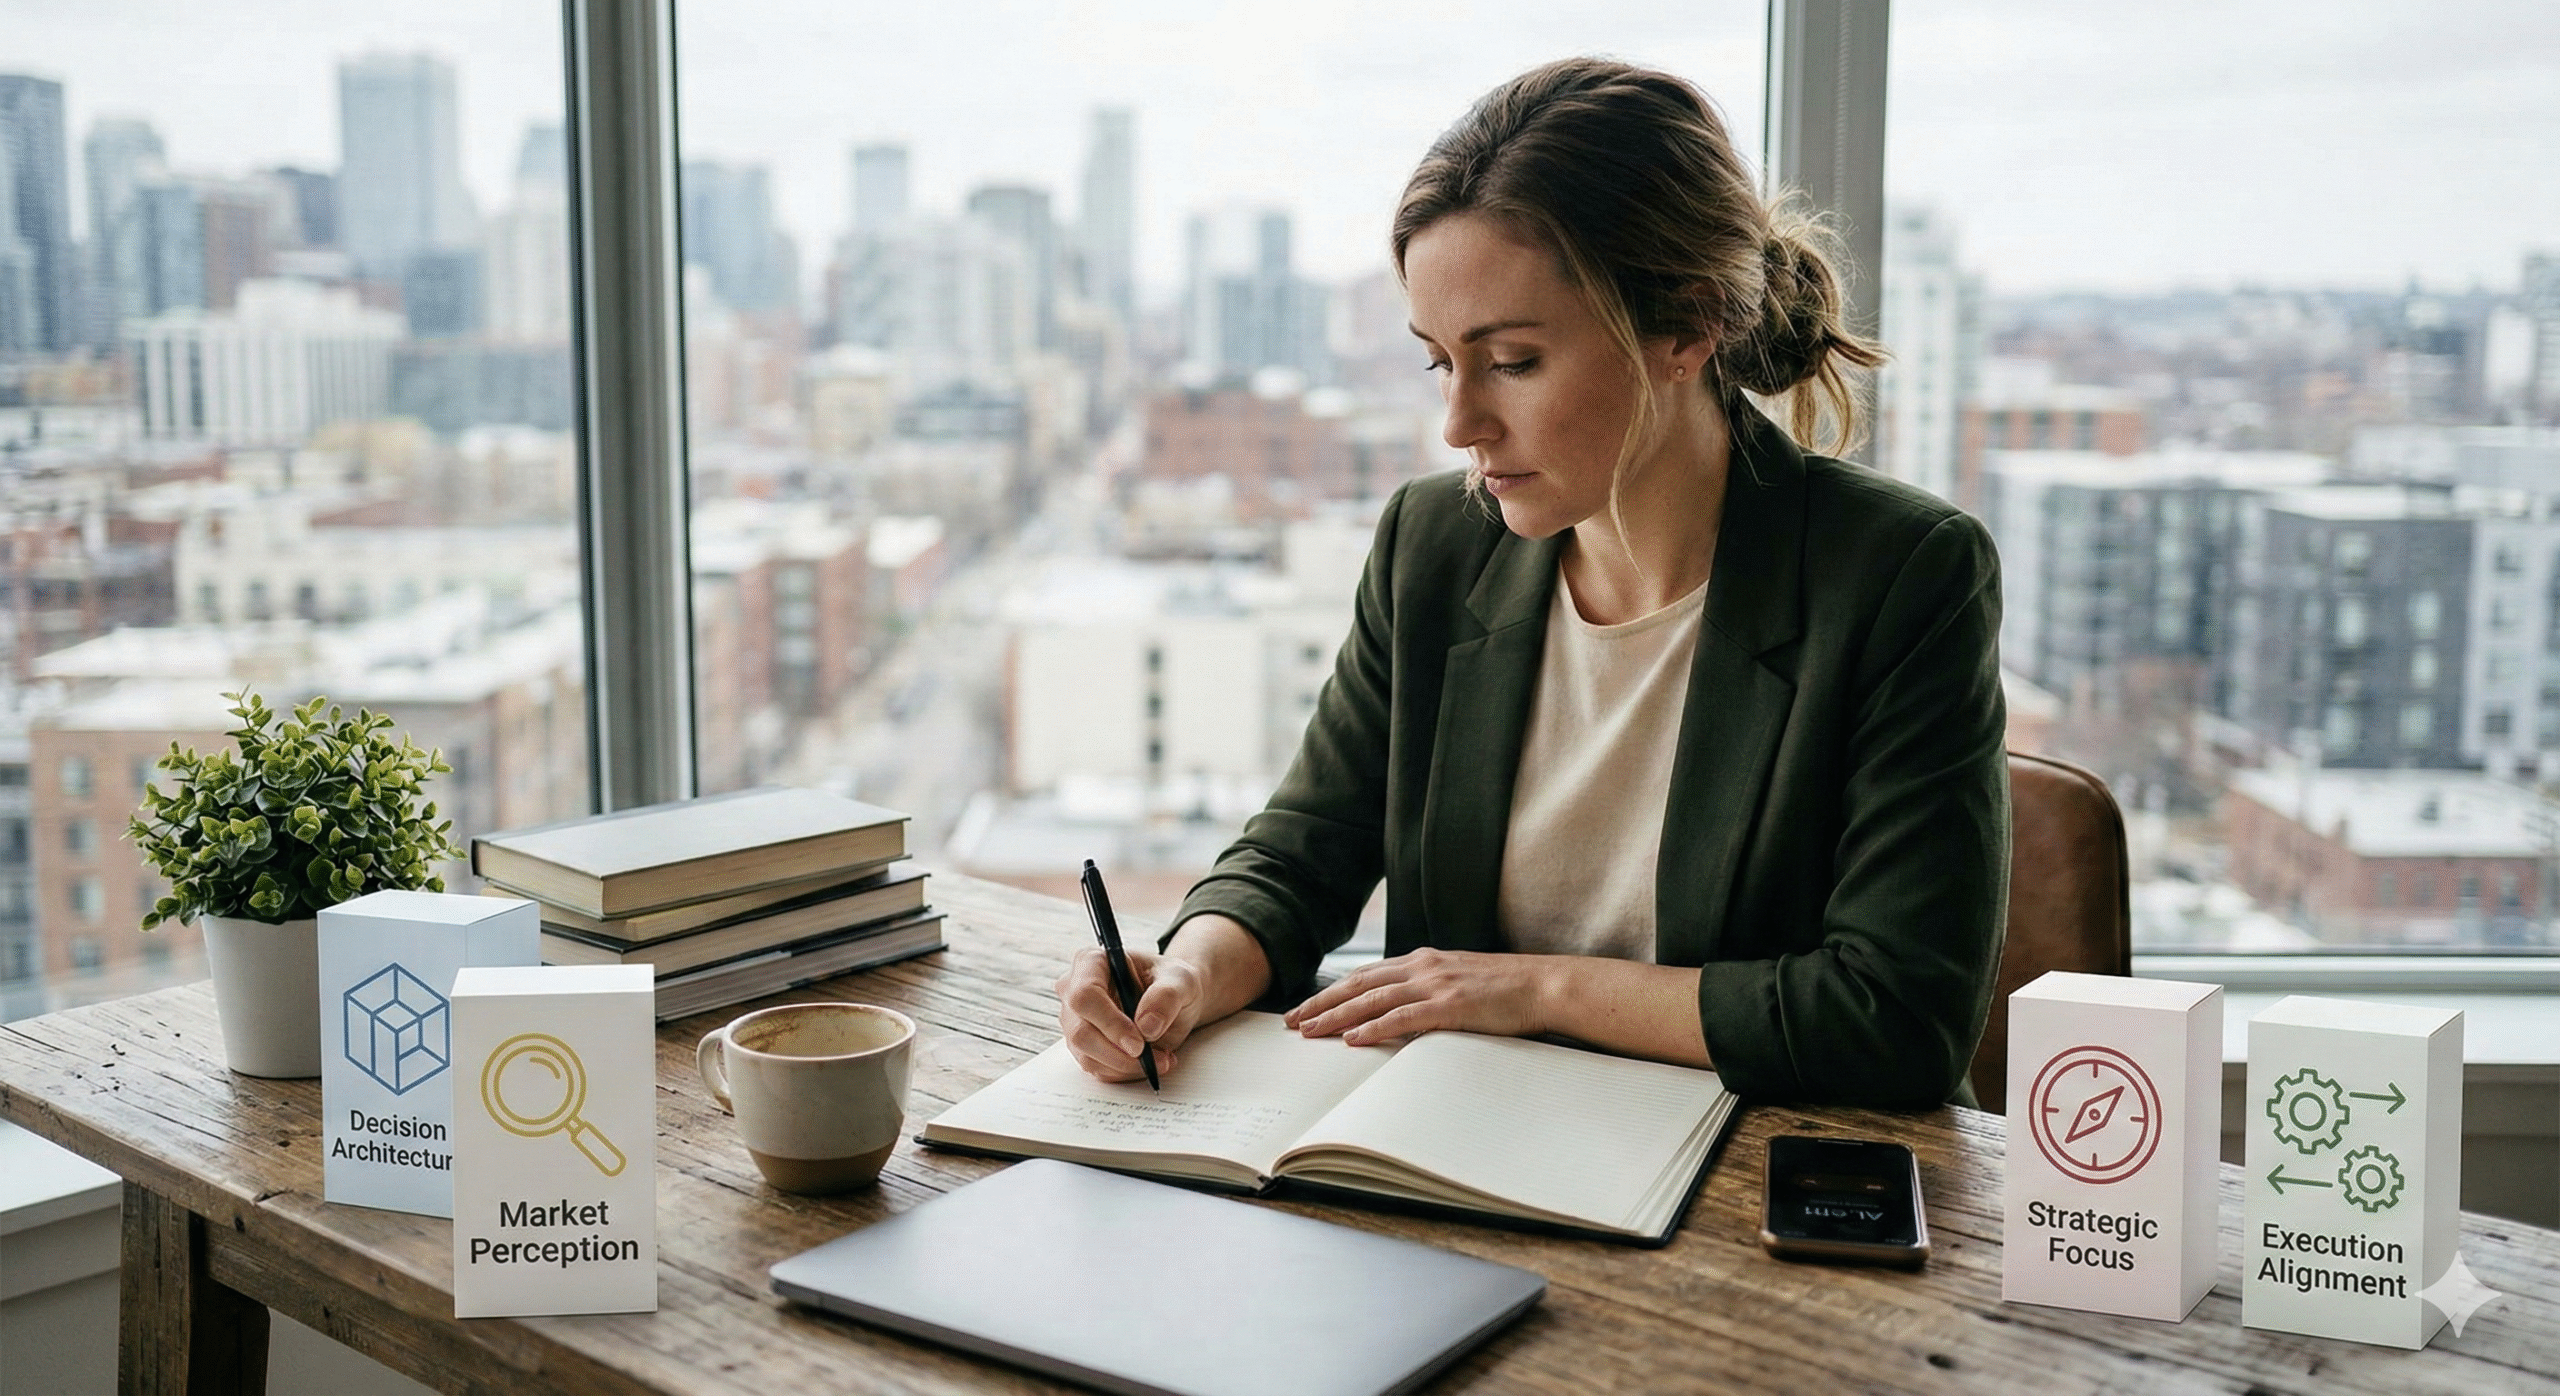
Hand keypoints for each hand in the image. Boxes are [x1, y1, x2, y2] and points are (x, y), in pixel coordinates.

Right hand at [1054, 946, 1207, 1082]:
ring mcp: (1075, 1021)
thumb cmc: (1171, 983)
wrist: (1173, 1002)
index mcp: (1092, 962)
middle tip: (1152, 1058)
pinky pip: (1097, 1068)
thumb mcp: (1181, 980)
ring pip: (1087, 1056)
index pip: (1085, 995)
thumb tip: (1147, 1025)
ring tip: (1161, 1058)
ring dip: (1126, 1066)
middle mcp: (1074, 990)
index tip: (1138, 1043)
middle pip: (1080, 1031)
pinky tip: (1150, 1061)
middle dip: (1119, 1053)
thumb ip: (1167, 996)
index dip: (1110, 1023)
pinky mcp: (1084, 1046)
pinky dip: (1126, 1071)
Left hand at [1283, 948, 1551, 1046]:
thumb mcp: (1457, 980)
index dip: (1331, 992)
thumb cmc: (1503, 988)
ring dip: (1337, 1017)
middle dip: (1321, 1003)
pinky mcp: (1449, 1005)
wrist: (1541, 984)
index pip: (1365, 976)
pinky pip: (1403, 1017)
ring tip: (1310, 1031)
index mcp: (1422, 961)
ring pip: (1372, 1000)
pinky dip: (1374, 1027)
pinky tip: (1353, 1038)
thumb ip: (1427, 988)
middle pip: (1358, 985)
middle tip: (1292, 1021)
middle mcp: (1421, 967)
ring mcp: (1434, 984)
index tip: (1306, 1008)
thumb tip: (1399, 1008)